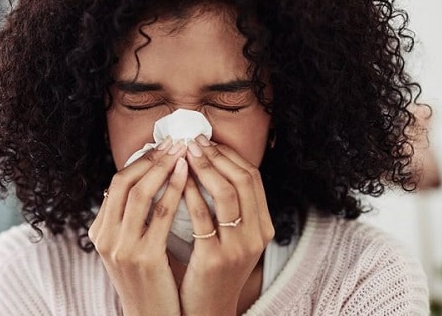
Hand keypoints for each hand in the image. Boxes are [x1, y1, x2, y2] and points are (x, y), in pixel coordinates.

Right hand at [88, 139, 187, 315]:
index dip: (140, 161)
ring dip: (163, 167)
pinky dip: (173, 190)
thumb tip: (141, 182)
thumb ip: (130, 218)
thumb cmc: (147, 280)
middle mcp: (105, 237)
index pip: (116, 183)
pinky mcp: (143, 257)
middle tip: (174, 141)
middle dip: (151, 158)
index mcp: (100, 231)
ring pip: (140, 193)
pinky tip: (187, 175)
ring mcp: (121, 248)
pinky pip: (160, 214)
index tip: (162, 146)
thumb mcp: (129, 247)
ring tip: (182, 151)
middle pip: (124, 182)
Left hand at [179, 136, 274, 315]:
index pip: (253, 178)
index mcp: (264, 227)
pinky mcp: (215, 259)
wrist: (208, 310)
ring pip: (226, 194)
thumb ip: (229, 208)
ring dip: (204, 168)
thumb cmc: (214, 268)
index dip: (230, 155)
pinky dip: (190, 194)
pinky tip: (177, 182)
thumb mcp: (233, 237)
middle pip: (243, 180)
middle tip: (193, 141)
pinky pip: (202, 218)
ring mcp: (238, 248)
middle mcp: (257, 236)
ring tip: (184, 154)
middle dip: (217, 156)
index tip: (208, 141)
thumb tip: (208, 165)